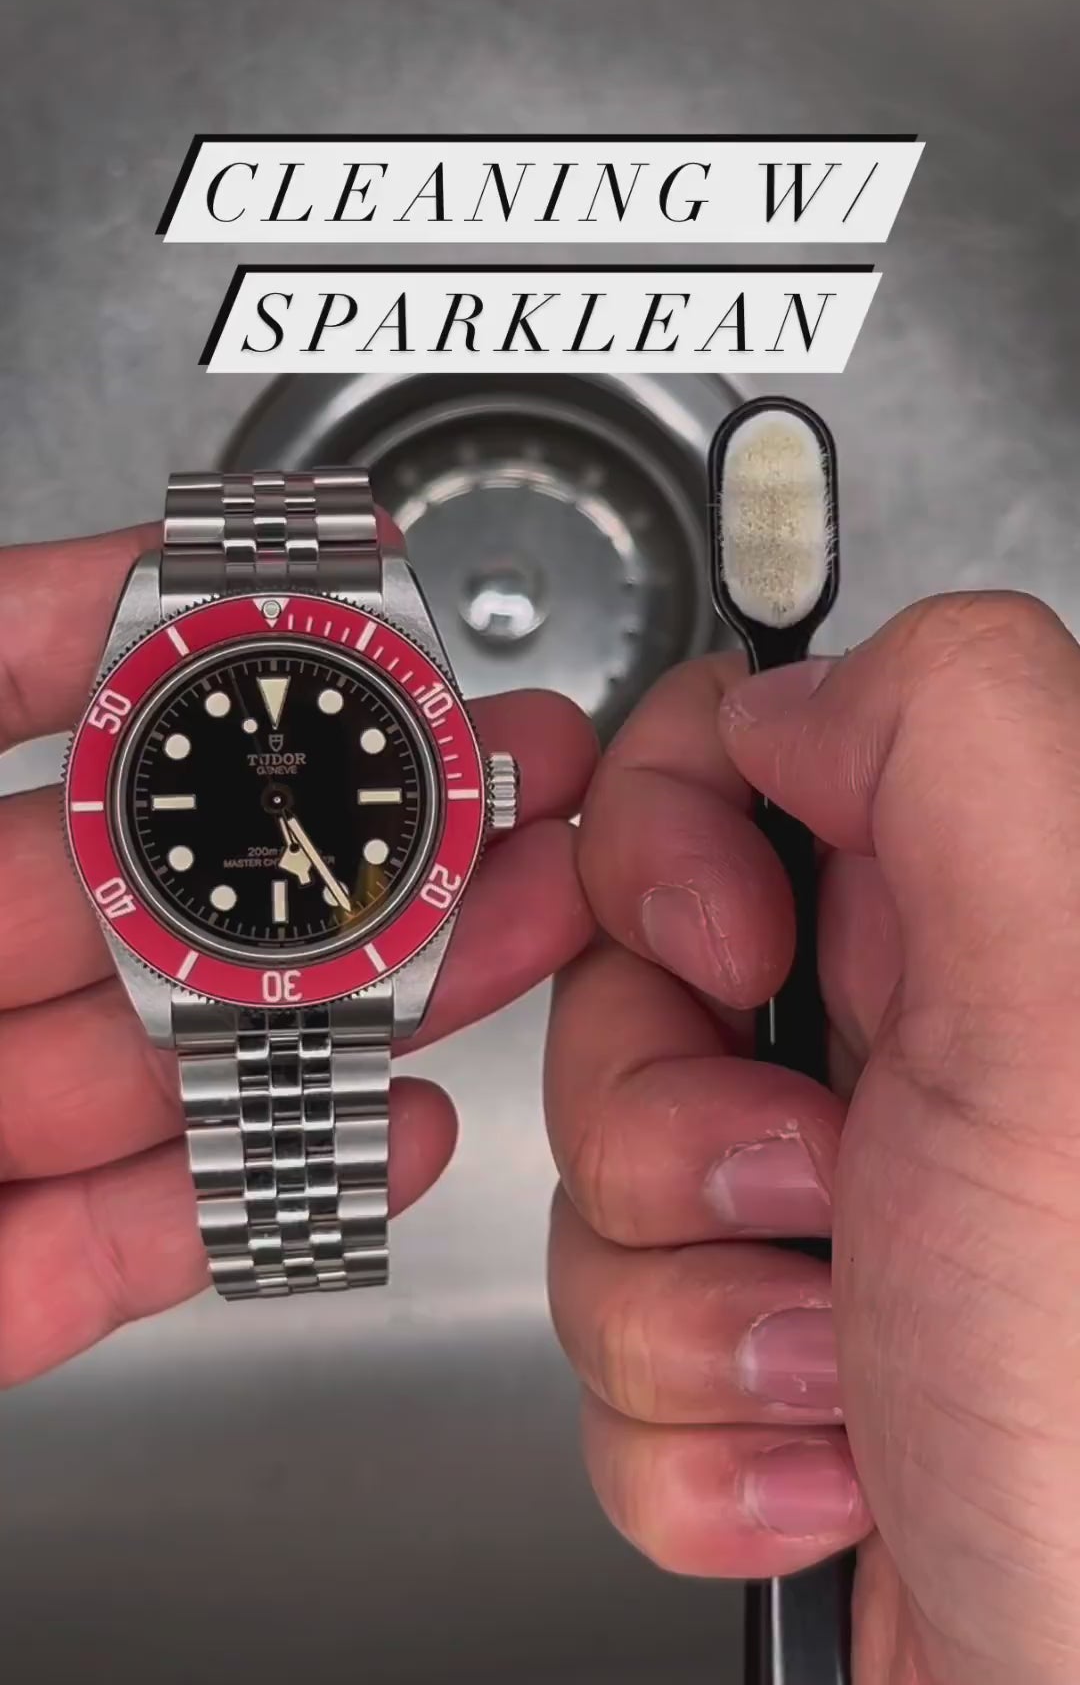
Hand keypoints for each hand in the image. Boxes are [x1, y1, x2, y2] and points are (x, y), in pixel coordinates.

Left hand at [0, 522, 596, 1384]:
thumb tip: (129, 572)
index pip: (52, 708)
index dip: (212, 661)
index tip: (363, 633)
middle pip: (164, 897)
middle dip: (357, 842)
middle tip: (519, 798)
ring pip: (169, 1061)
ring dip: (356, 1004)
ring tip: (513, 940)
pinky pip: (110, 1250)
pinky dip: (249, 1198)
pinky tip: (384, 1133)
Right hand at [546, 594, 1079, 1684]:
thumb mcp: (1078, 1006)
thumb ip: (959, 744)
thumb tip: (790, 692)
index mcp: (973, 928)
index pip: (730, 765)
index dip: (666, 845)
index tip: (718, 952)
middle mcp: (903, 1059)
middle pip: (626, 990)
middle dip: (666, 1122)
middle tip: (809, 1191)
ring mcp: (826, 1217)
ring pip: (600, 1185)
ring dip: (692, 1309)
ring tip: (845, 1362)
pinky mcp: (765, 1362)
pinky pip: (612, 1351)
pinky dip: (698, 1440)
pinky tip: (838, 1467)